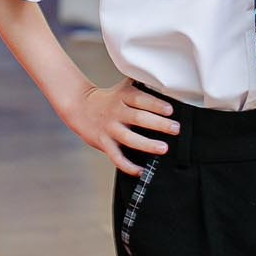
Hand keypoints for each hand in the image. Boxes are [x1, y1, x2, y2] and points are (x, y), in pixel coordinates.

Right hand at [63, 78, 179, 175]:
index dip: (155, 104)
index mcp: (123, 97)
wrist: (80, 107)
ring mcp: (110, 129)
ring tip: (163, 148)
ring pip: (129, 138)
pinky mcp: (104, 143)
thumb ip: (142, 87)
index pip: (140, 99)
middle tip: (175, 128)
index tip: (170, 110)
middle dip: (158, 124)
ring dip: (147, 144)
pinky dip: (127, 166)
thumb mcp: (124, 88)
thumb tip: (165, 85)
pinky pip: (116, 157)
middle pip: (138, 118)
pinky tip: (140, 170)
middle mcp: (117, 112)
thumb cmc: (110, 100)